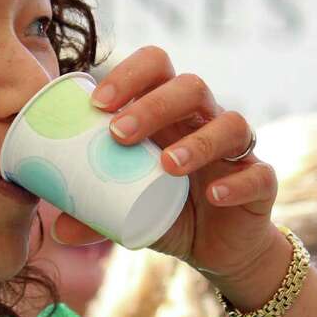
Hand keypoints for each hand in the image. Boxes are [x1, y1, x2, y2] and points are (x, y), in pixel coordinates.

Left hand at [52, 46, 280, 284]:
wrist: (216, 249)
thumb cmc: (164, 209)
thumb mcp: (124, 210)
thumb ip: (93, 214)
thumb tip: (55, 229)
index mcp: (168, 112)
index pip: (156, 67)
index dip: (129, 75)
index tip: (97, 104)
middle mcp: (204, 120)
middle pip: (191, 87)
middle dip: (154, 104)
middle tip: (119, 134)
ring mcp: (236, 150)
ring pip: (230, 124)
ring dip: (197, 141)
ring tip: (167, 166)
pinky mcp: (261, 182)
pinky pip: (259, 174)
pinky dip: (237, 182)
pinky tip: (212, 195)